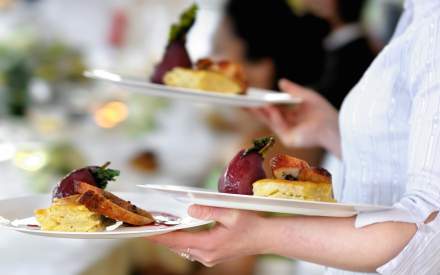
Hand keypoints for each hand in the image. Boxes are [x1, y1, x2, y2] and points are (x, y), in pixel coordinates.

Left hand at [148, 205, 267, 266]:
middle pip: (176, 246)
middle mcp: (206, 255)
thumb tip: (190, 208)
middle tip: (146, 225)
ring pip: (182, 249)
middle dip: (161, 236)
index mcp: (209, 244)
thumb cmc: (251, 224)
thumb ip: (209, 210)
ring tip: (157, 227)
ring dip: (170, 239)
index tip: (144, 231)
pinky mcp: (211, 257)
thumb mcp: (231, 213)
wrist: (265, 238)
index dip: (159, 235)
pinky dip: (181, 241)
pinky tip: (176, 232)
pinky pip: (190, 250)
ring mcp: (209, 258)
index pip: (177, 240)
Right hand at [250, 79, 340, 156]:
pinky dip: (272, 115)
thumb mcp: (307, 96)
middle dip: (254, 109)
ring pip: (269, 121)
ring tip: (247, 101)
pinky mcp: (288, 139)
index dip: (262, 103)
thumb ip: (293, 89)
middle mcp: (288, 125)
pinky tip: (266, 105)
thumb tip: (280, 81)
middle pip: (267, 116)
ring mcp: (287, 133)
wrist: (334, 127)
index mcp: (293, 116)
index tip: (251, 96)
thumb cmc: (324, 112)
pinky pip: (277, 125)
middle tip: (241, 100)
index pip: (274, 109)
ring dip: (258, 111)